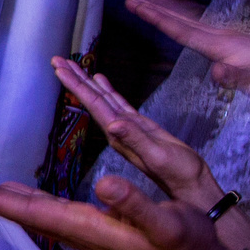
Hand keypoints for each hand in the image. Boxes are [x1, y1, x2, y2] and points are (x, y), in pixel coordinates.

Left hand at [0, 172, 235, 249]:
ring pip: (36, 212)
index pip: (28, 211)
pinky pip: (53, 212)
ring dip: (7, 200)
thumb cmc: (188, 248)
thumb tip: (104, 181)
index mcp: (88, 228)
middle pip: (23, 212)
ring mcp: (87, 231)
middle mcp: (80, 231)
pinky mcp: (98, 229)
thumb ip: (136, 205)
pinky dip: (32, 202)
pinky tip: (28, 197)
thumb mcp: (167, 224)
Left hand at [49, 51, 229, 210]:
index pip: (93, 105)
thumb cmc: (178, 174)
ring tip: (74, 65)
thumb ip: (136, 141)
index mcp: (119, 135)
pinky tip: (101, 82)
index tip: (59, 68)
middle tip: (57, 60)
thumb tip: (112, 124)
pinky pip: (119, 104)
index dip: (76, 86)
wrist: (191, 189)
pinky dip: (108, 91)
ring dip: (88, 82)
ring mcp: (128, 129)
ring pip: (104, 99)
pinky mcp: (141, 128)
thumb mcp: (158, 156)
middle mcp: (118, 131)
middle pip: (93, 99)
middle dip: (75, 79)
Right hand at [124, 0, 249, 108]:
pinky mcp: (233, 41)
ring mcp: (229, 36)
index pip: (183, 31)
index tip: (138, 6)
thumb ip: (237, 77)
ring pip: (192, 18)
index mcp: (223, 46)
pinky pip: (202, 23)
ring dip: (170, 8)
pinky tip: (184, 16)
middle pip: (183, 18)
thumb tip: (217, 72)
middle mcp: (223, 36)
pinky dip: (187, 15)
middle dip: (158, 7)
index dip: (158, 18)